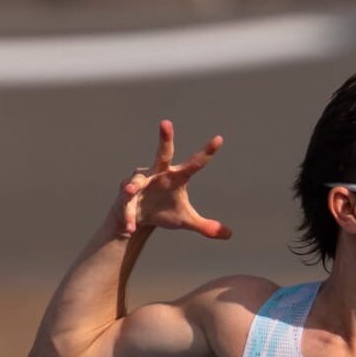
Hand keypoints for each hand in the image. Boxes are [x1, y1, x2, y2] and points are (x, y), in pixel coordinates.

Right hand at [118, 120, 231, 240]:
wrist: (138, 218)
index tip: (219, 139)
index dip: (206, 152)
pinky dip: (130, 215)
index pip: (195, 164)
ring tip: (130, 191)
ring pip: (137, 181)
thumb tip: (229, 234)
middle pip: (163, 153)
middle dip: (165, 139)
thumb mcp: (186, 221)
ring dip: (134, 186)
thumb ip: (206, 226)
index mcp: (176, 177)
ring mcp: (140, 182)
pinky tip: (132, 227)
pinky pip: (127, 203)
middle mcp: (158, 173)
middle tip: (166, 122)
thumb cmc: (164, 212)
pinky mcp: (126, 195)